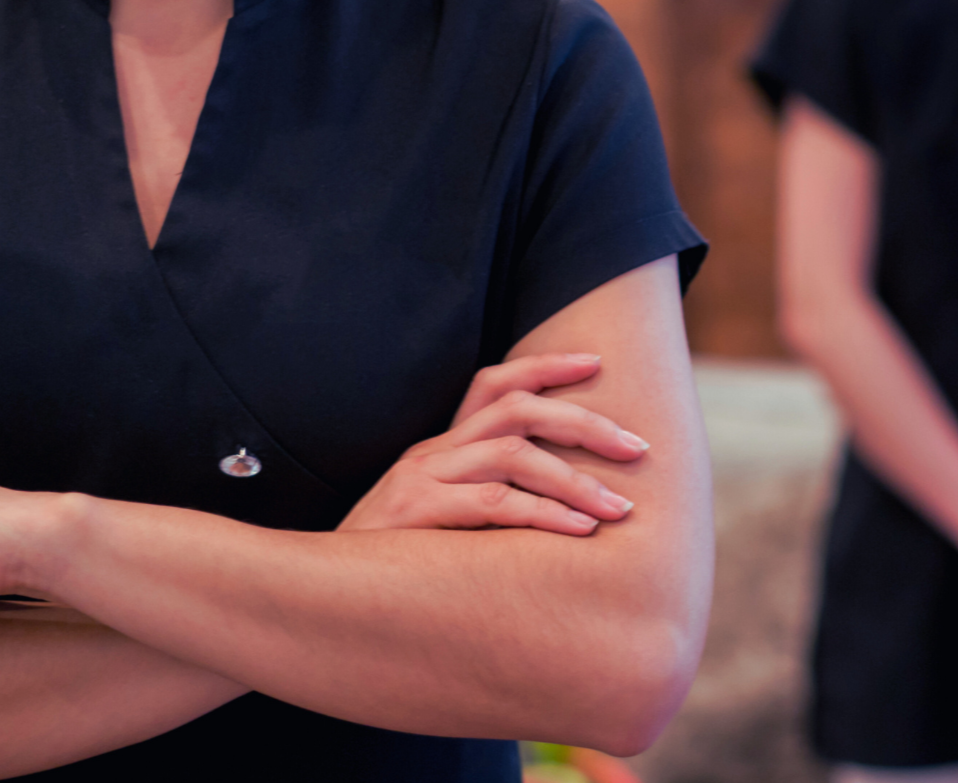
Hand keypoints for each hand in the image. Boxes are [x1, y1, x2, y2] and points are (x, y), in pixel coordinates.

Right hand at [340, 353, 646, 535]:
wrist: (319, 595)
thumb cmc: (393, 565)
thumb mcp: (438, 520)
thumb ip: (485, 502)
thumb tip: (560, 504)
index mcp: (441, 446)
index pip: (494, 384)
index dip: (545, 365)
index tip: (597, 362)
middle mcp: (433, 451)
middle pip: (518, 410)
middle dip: (585, 424)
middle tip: (638, 449)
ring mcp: (422, 478)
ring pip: (512, 455)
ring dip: (575, 480)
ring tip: (619, 508)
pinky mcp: (416, 514)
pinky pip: (493, 504)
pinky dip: (543, 514)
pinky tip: (579, 530)